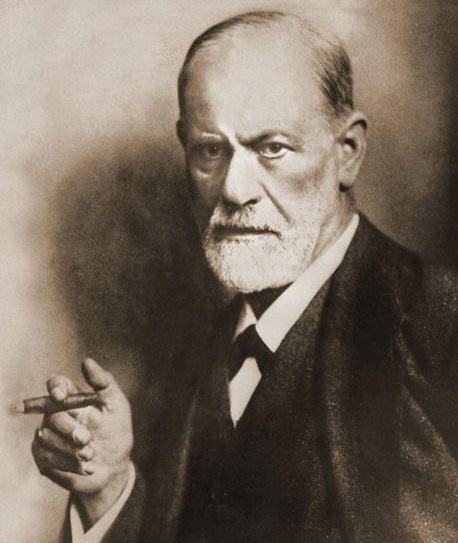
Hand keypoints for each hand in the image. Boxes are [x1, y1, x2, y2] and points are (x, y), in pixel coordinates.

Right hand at [31, 358, 133, 525]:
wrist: (114, 465)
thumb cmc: (115, 430)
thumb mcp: (116, 404)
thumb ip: (103, 382)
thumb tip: (87, 361)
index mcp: (72, 397)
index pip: (57, 384)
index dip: (55, 387)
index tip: (60, 396)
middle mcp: (55, 413)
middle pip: (52, 416)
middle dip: (70, 429)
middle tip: (87, 439)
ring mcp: (47, 435)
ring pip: (47, 438)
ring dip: (71, 449)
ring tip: (91, 455)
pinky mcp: (43, 458)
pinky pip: (48, 458)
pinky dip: (69, 464)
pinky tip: (87, 468)